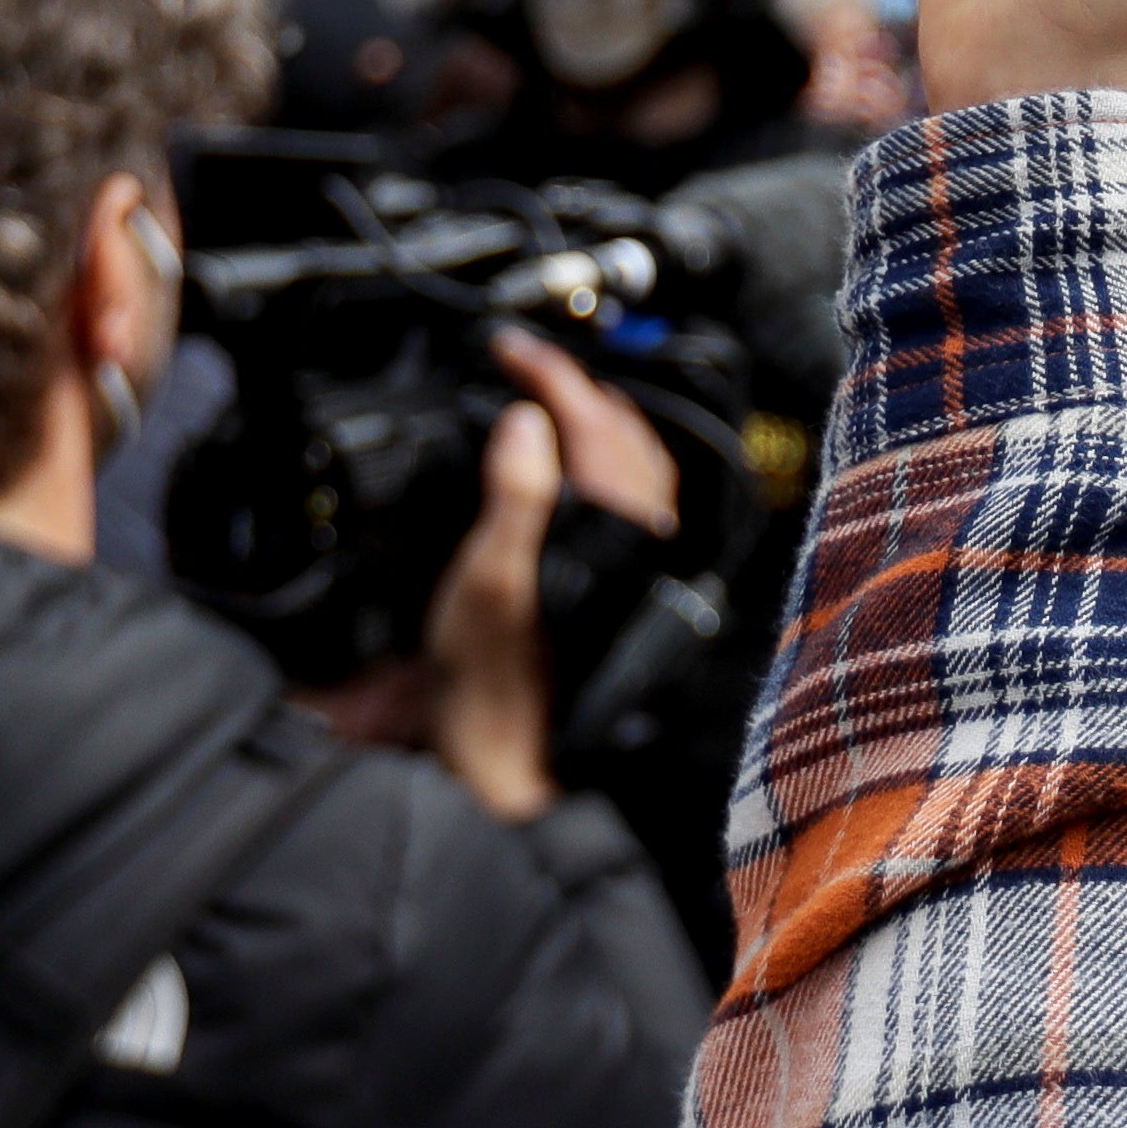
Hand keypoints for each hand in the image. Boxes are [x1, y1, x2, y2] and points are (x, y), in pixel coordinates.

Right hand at [420, 329, 677, 823]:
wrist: (515, 778)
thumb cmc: (497, 697)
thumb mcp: (487, 585)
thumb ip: (514, 496)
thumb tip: (528, 421)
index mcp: (609, 536)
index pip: (590, 424)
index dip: (549, 375)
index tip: (508, 349)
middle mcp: (639, 548)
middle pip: (624, 437)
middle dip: (576, 390)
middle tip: (524, 368)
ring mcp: (638, 573)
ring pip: (636, 469)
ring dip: (595, 424)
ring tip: (547, 405)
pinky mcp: (625, 597)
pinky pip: (630, 505)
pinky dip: (603, 469)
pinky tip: (572, 473)